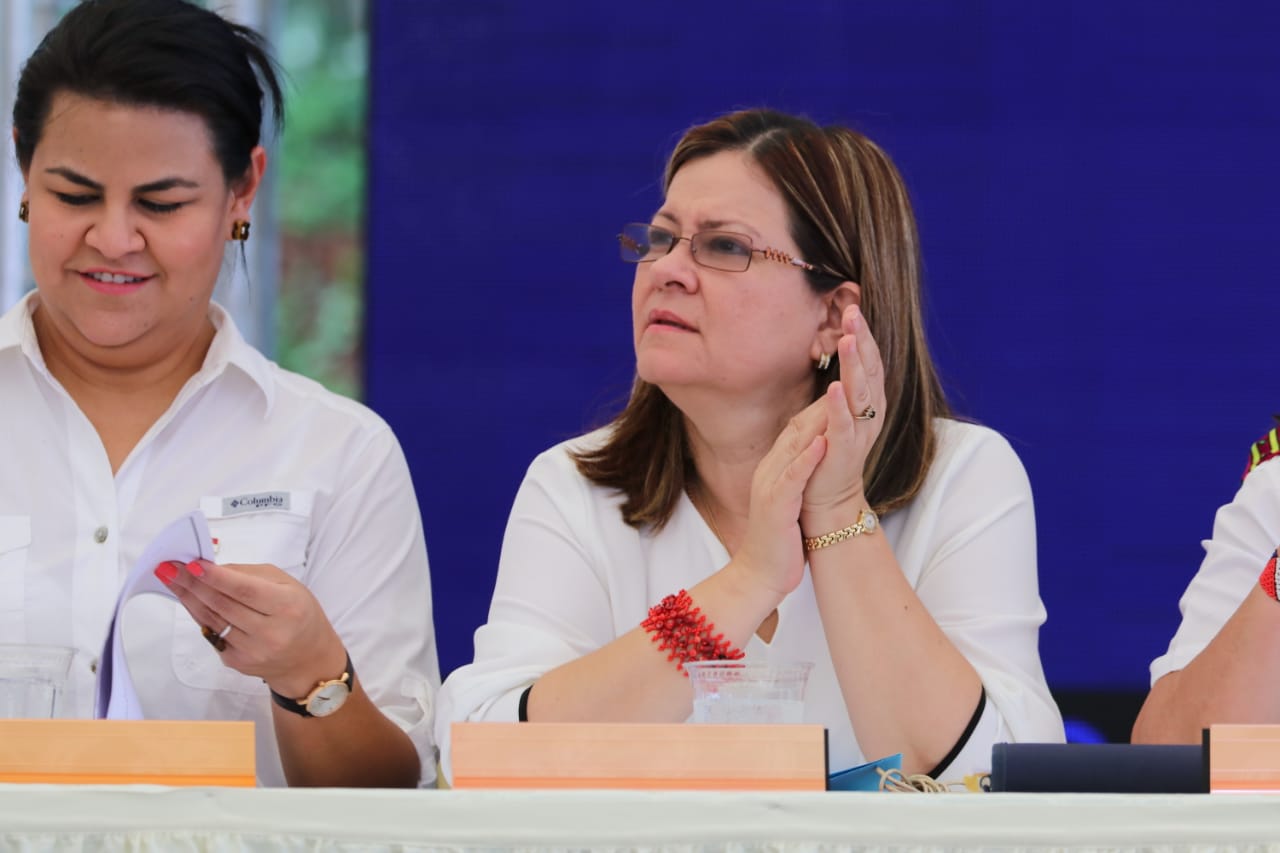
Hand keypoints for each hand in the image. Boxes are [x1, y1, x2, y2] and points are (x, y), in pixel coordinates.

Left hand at [155, 560, 346, 698]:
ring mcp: (251, 651)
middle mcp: (270, 633)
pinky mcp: (236, 662)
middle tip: (170, 568)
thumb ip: (250, 575)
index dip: (217, 578)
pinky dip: (200, 615)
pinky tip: (191, 600)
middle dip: (193, 584)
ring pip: (212, 620)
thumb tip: (212, 568)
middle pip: (223, 605)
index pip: (246, 591)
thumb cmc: (297, 613)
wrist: (307, 658)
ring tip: (172, 579)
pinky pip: (212, 633)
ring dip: (189, 598)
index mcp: (287, 607)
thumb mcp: (287, 585)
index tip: (193, 565)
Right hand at [730, 396, 828, 597]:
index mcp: (776, 467)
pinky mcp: (775, 507)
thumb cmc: (781, 539)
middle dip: (824, 401)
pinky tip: (821, 443)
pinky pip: (791, 478)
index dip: (824, 403)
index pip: (800, 427)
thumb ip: (799, 472)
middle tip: (845, 377)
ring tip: (838, 395)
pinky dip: (806, 459)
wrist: (759, 575)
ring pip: (794, 446)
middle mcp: (771, 470)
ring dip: (816, 421)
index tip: (847, 382)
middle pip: (798, 427)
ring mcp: (770, 486)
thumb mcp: (791, 497)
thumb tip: (818, 449)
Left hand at [802, 305, 885, 520]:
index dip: (864, 335)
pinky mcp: (844, 452)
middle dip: (862, 340)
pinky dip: (839, 407)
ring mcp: (859, 433)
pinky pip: (843, 426)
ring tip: (847, 339)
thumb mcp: (837, 411)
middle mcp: (871, 414)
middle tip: (853, 312)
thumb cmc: (829, 450)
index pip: (870, 361)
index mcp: (869, 402)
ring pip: (860, 393)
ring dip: (854, 365)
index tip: (853, 306)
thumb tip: (839, 349)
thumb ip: (842, 385)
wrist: (829, 500)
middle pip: (870, 370)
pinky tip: (833, 387)